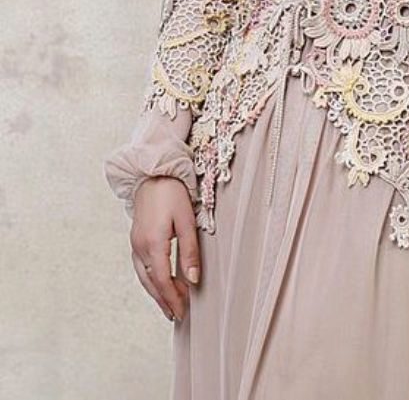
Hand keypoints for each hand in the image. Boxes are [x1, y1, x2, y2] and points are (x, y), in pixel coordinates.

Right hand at [129, 176, 200, 321]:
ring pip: (143, 276)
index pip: (162, 280)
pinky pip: (141, 266)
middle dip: (164, 300)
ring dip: (156, 293)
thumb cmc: (172, 192)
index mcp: (153, 242)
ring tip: (168, 306)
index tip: (183, 311)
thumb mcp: (186, 219)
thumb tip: (193, 279)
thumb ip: (189, 250)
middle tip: (177, 315)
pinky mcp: (136, 238)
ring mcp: (135, 242)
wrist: (152, 173)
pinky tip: (158, 283)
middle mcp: (140, 246)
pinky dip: (150, 279)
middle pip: (151, 282)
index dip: (173, 298)